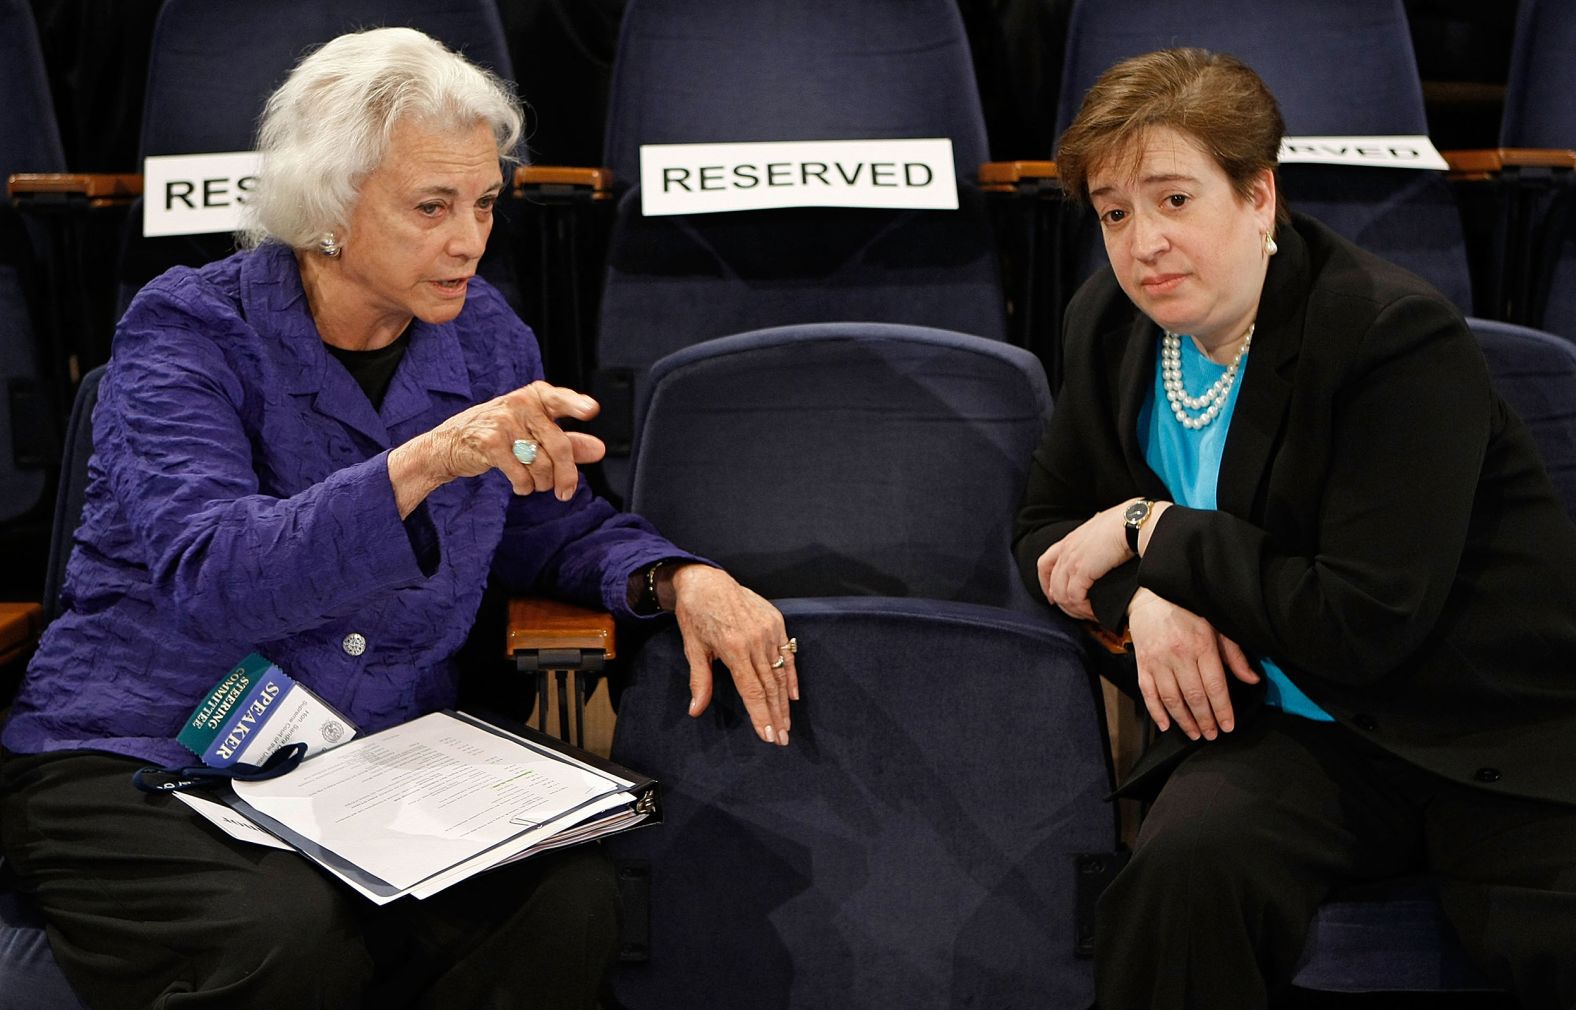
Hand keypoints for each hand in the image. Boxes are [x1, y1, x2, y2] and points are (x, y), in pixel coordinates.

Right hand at [389, 382, 604, 514]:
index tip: (591, 411)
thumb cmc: (499, 435)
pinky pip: (521, 475)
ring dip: (542, 483)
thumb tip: (599, 450)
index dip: (576, 405)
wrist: (450, 444)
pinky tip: (520, 485)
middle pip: (558, 446)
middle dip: (566, 475)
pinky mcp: (490, 442)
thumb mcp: (533, 433)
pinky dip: (524, 486)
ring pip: (541, 464)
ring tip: (534, 483)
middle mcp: (520, 404)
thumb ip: (568, 442)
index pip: (559, 399)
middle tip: (566, 492)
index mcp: (534, 396)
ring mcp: (503, 421)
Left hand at [668, 564, 796, 746]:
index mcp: (734, 648)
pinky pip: (788, 654)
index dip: (760, 715)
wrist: (707, 581)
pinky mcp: (776, 622)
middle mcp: (755, 641)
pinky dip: (791, 676)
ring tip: (786, 724)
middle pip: (769, 687)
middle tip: (781, 739)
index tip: (768, 736)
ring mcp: (768, 631)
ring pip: (780, 674)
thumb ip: (700, 680)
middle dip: (776, 715)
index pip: (752, 690)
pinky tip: (793, 696)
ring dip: (784, 702)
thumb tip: (696, 710)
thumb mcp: (693, 648)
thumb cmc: (696, 615)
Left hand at [1036, 499, 1144, 620]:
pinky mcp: (1081, 572)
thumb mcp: (1101, 530)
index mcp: (1069, 540)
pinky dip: (1083, 608)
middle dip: (1061, 602)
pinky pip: (1075, 598)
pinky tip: (1094, 612)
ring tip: (1089, 614)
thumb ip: (1095, 539)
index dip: (1045, 583)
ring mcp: (1071, 562)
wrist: (1132, 522)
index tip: (1053, 596)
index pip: (1045, 564)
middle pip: (1052, 584)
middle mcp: (1066, 551)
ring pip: (1061, 594)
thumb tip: (1104, 542)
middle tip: (1075, 613)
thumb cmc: (1124, 523)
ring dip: (1075, 609)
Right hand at [1126, 588, 1259, 740]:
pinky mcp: (1142, 664)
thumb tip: (1252, 679)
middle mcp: (1178, 655)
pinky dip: (1156, 712)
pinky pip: (1148, 693)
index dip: (1222, 710)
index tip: (1228, 725)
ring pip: (1172, 698)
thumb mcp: (1217, 626)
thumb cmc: (1188, 612)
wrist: (1151, 598)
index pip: (1215, 686)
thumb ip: (1234, 655)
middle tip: (1213, 735)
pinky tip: (1166, 725)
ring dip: (1184, 720)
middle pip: (1194, 696)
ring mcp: (1157, 661)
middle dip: (1205, 720)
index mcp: (1201, 645)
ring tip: (1195, 734)